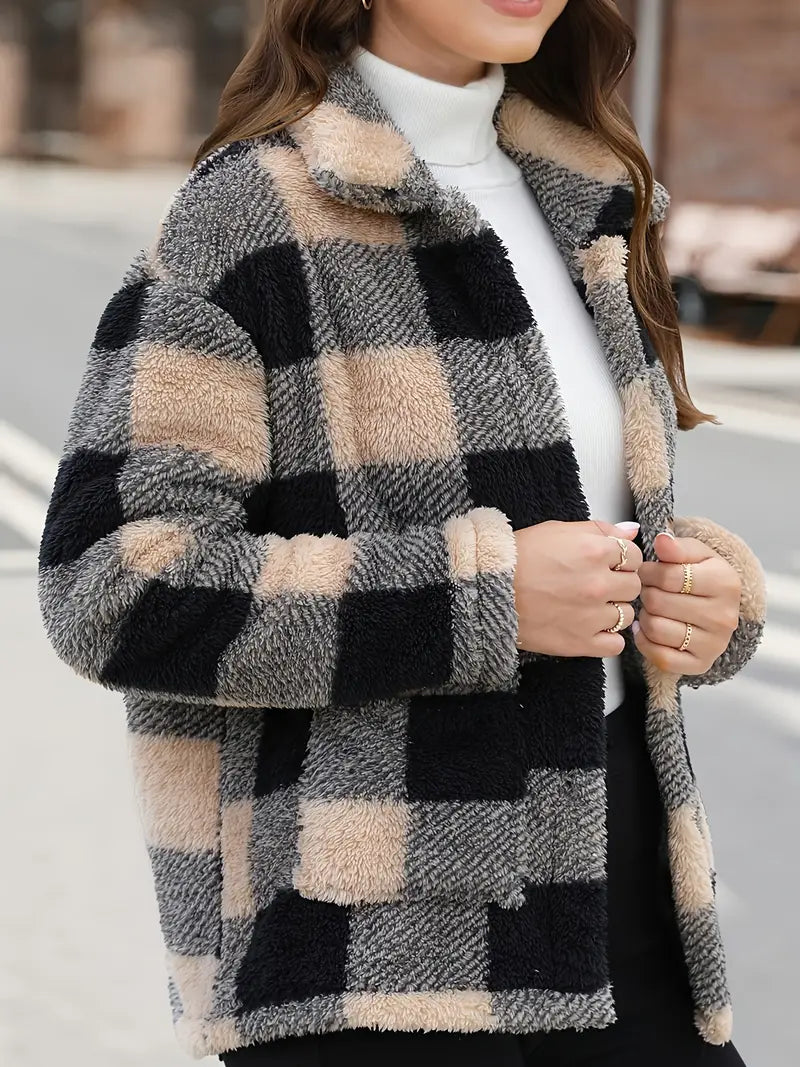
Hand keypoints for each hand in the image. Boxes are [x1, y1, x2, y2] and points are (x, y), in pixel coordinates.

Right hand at [513, 519, 642, 656]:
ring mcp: (592, 615)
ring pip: (626, 615)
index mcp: (595, 551)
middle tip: (596, 584)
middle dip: (618, 583)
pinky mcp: (581, 642)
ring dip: (612, 610)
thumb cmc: (518, 558)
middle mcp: (598, 583)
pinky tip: (590, 627)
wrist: (489, 590)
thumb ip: (600, 529)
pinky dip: (607, 638)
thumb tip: (632, 532)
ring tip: (588, 606)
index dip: (622, 559)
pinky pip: (615, 645)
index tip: (608, 564)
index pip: (634, 556)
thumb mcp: (558, 530)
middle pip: (633, 585)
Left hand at [634, 531, 741, 675]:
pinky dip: (646, 641)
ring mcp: (714, 644)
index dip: (648, 571)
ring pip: (655, 628)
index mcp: (725, 582)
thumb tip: (662, 541)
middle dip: (646, 593)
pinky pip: (659, 656)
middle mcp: (724, 616)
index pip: (668, 576)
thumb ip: (677, 546)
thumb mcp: (694, 554)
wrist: (716, 607)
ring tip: (651, 609)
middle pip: (658, 602)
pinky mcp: (700, 664)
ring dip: (644, 616)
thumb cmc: (700, 576)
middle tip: (648, 590)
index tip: (647, 570)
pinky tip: (649, 629)